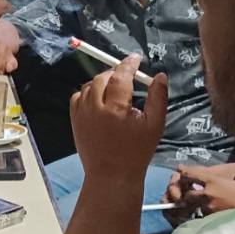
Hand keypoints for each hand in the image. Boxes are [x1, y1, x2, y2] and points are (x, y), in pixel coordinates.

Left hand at [70, 56, 168, 187]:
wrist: (111, 175)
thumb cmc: (137, 151)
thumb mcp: (154, 125)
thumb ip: (158, 98)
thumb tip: (159, 76)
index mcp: (115, 109)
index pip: (120, 76)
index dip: (128, 64)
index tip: (136, 58)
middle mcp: (95, 108)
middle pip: (103, 77)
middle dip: (116, 72)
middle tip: (129, 76)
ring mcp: (81, 113)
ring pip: (90, 85)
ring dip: (103, 81)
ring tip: (116, 89)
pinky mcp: (74, 120)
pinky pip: (79, 96)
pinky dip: (89, 92)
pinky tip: (101, 99)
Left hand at [164, 166, 234, 223]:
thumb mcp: (227, 181)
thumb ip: (209, 178)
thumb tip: (185, 171)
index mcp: (213, 179)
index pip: (190, 175)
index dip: (184, 179)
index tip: (184, 182)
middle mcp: (209, 191)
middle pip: (187, 194)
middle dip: (182, 198)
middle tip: (181, 202)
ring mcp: (210, 206)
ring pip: (190, 207)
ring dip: (187, 210)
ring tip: (188, 213)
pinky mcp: (213, 218)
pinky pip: (198, 218)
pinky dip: (195, 219)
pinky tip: (197, 221)